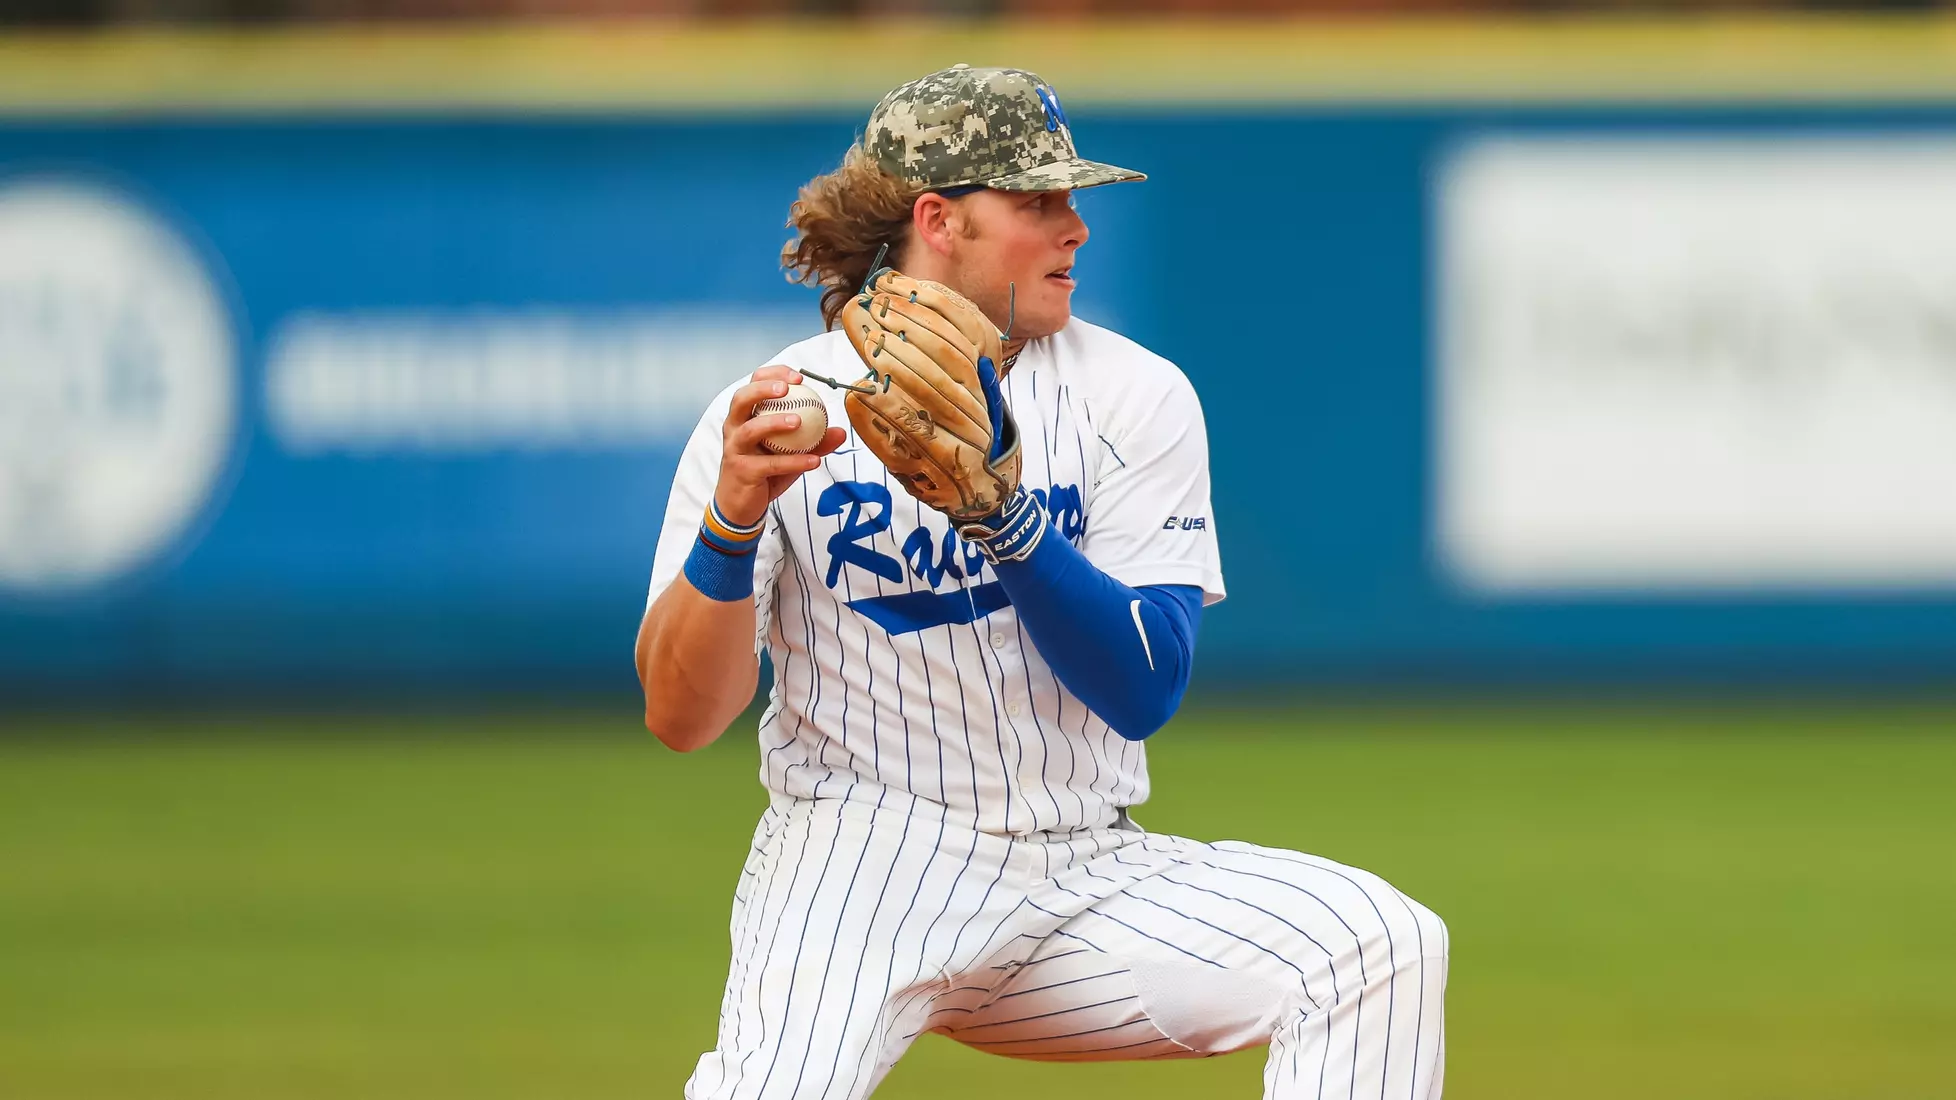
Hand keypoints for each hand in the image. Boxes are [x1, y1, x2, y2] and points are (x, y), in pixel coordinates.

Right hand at [715, 365, 846, 526]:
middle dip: (763, 389)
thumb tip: (840, 431)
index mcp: (744, 416)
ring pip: (750, 430)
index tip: (798, 377)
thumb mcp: (789, 452)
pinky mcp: (743, 471)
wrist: (740, 506)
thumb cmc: (764, 471)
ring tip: (798, 421)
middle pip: (741, 399)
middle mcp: (734, 428)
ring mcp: (735, 449)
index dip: (772, 375)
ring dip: (775, 422)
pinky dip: (793, 461)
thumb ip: (814, 441)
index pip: (752, 385)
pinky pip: (770, 464)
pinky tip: (813, 461)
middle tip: (787, 389)